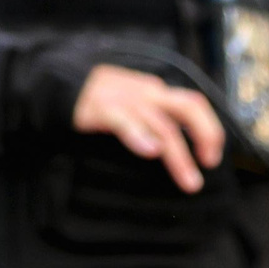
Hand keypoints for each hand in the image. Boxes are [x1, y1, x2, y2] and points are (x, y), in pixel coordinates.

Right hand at [71, 64, 224, 194]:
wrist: (56, 87)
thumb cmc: (97, 105)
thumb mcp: (132, 108)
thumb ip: (152, 121)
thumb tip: (173, 151)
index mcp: (155, 94)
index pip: (192, 104)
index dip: (209, 128)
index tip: (212, 158)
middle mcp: (146, 94)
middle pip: (187, 107)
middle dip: (205, 134)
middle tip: (209, 164)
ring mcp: (125, 99)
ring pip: (160, 123)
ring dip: (178, 154)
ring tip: (189, 180)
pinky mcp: (101, 108)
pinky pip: (124, 121)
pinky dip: (139, 135)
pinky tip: (150, 151)